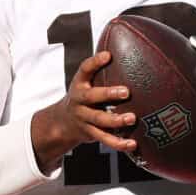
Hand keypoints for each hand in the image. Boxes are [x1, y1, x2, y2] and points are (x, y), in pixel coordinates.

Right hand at [31, 51, 135, 173]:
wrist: (63, 122)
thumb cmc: (84, 96)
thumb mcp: (86, 82)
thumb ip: (102, 71)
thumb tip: (132, 51)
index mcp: (79, 83)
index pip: (84, 69)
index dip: (95, 62)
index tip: (108, 55)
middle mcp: (79, 100)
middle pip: (91, 97)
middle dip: (108, 94)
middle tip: (126, 91)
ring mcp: (84, 118)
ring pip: (99, 120)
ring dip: (116, 120)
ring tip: (132, 118)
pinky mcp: (90, 133)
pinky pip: (105, 139)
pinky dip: (119, 143)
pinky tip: (132, 143)